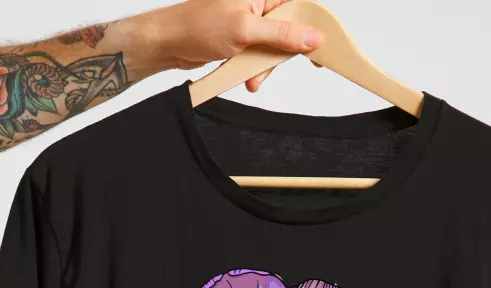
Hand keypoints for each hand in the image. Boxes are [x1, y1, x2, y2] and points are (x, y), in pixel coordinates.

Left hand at [157, 0, 322, 91]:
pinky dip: (256, 68)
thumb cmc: (198, 26)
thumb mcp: (246, 30)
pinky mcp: (243, 36)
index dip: (311, 27)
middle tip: (272, 67)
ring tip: (253, 78)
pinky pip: (260, 53)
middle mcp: (257, 2)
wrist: (170, 42)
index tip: (320, 48)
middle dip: (281, 53)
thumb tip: (311, 37)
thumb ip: (281, 33)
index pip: (298, 6)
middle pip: (289, 28)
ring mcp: (250, 19)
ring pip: (274, 45)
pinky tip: (247, 77)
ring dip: (266, 66)